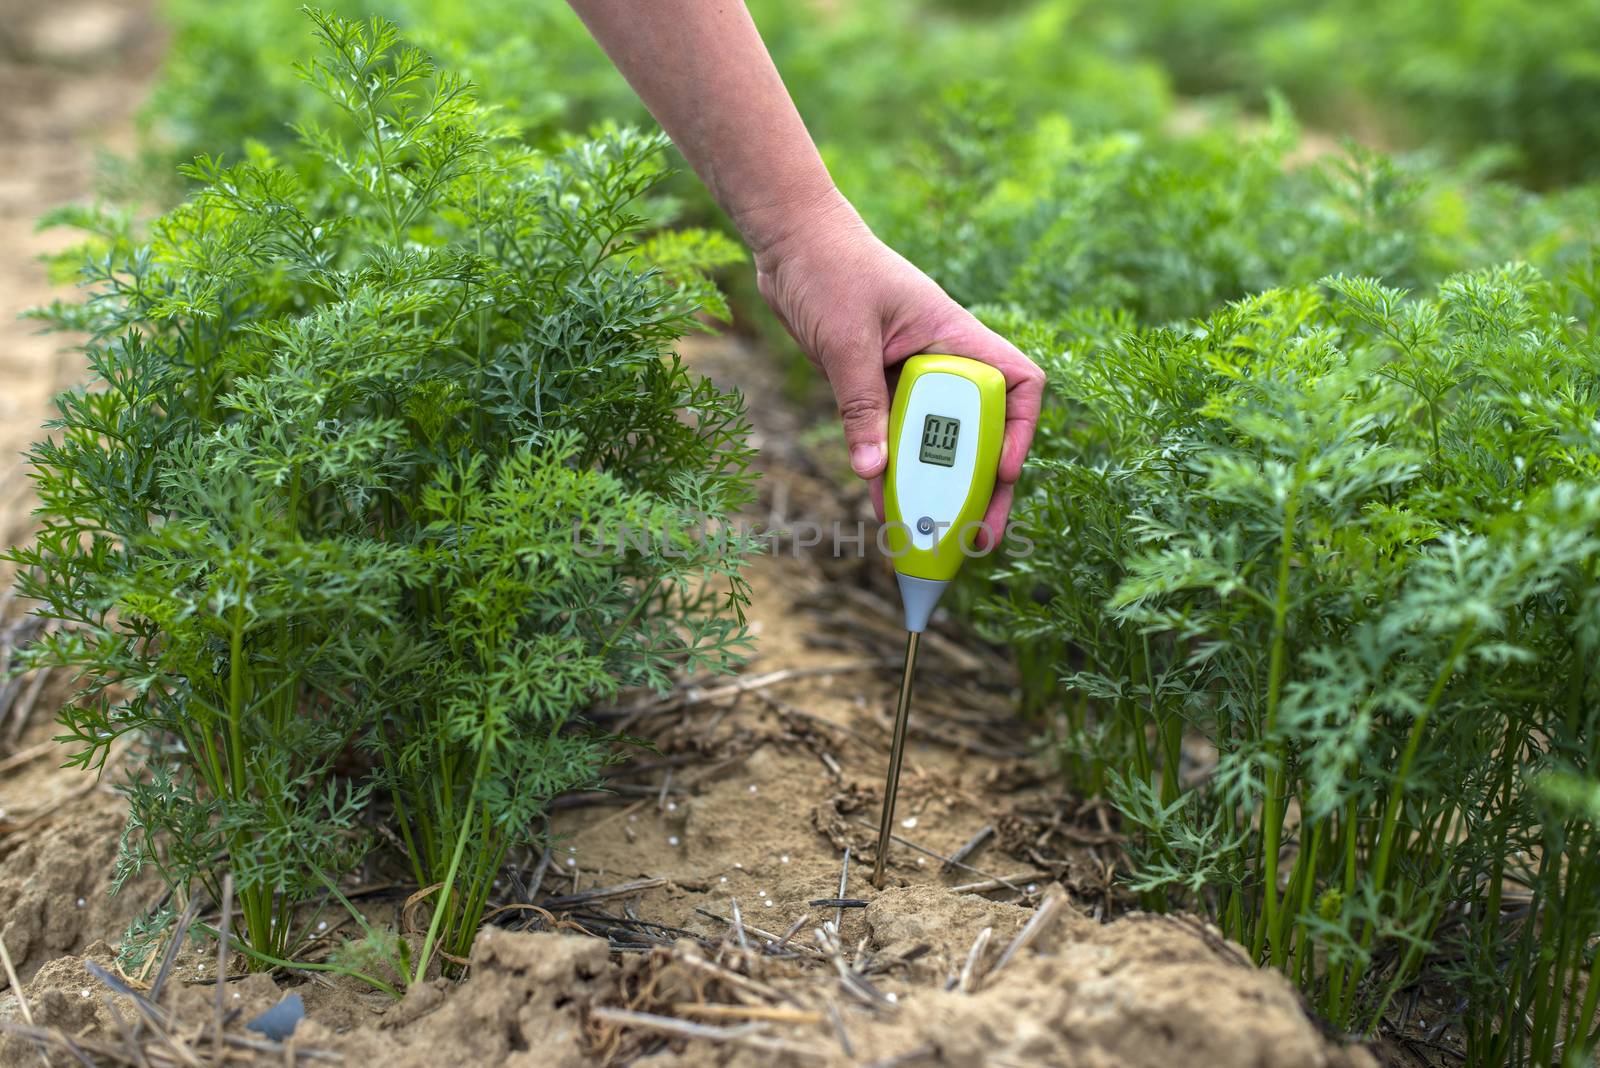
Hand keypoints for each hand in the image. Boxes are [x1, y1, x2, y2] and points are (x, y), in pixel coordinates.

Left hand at [750, 193, 1044, 546]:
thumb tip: (872, 470)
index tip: (1000, 471)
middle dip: (979, 483)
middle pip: (978, 428)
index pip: (1016, 383)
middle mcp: (940, 359)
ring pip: (934, 441)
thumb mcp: (846, 340)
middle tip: (975, 533)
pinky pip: (892, 437)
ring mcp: (909, 375)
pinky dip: (889, 471)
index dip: (1019, 431)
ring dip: (933, 487)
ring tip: (931, 535)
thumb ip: (860, 404)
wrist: (789, 242)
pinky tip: (883, 507)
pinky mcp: (877, 386)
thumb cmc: (828, 266)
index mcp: (954, 336)